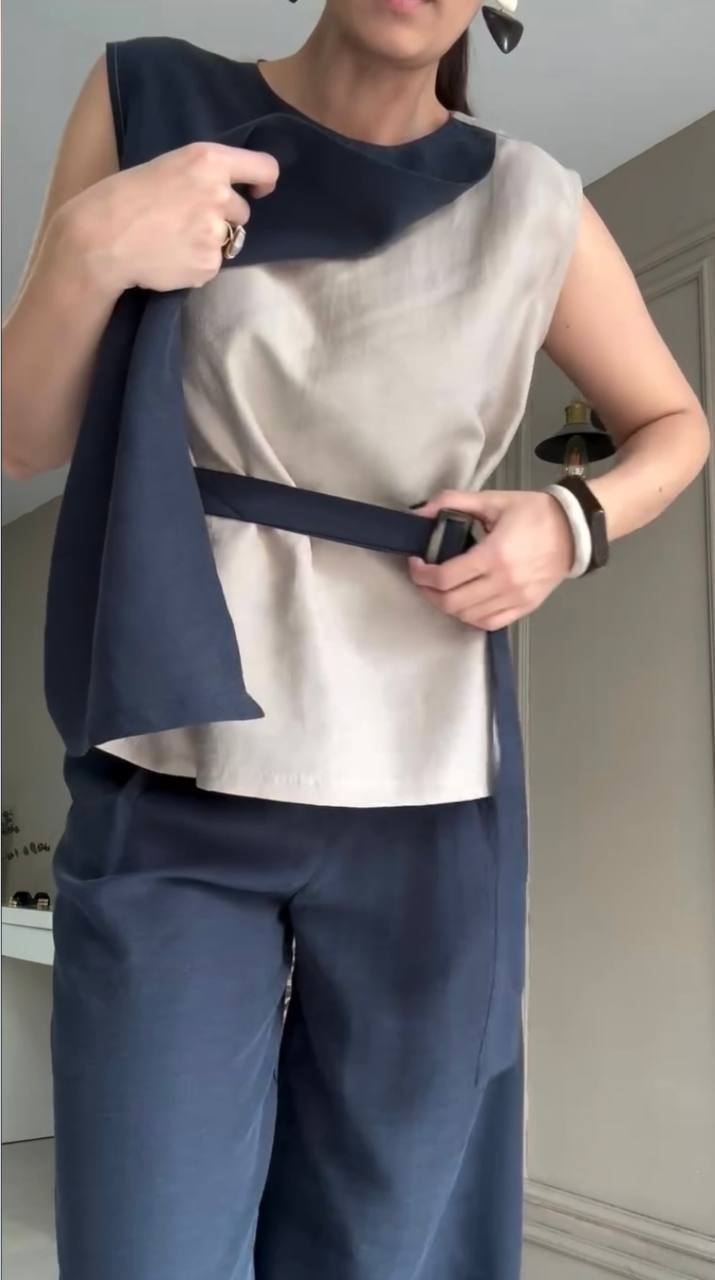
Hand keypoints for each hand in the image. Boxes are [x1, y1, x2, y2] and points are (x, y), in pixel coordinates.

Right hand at [62, 141, 279, 295]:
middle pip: (242, 211)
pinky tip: (170, 256)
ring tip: (173, 239)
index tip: (259, 190)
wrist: (101, 238)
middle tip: (185, 219)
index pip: (264, 168)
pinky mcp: (210, 264)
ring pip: (228, 239)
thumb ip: (202, 175)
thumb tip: (229, 192)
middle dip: (222, 217)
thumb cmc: (124, 197)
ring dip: (209, 241)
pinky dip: (196, 264)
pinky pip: (213, 264)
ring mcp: (216, 232)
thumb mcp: (167, 166)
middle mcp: (219, 194)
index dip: (264, 181)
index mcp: (208, 161)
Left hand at [408, 489, 575, 630]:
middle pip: (452, 602)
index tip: (416, 564)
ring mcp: (516, 599)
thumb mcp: (493, 500)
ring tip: (443, 589)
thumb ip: (454, 502)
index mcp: (494, 555)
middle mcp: (504, 582)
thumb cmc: (533, 513)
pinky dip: (471, 617)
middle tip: (424, 578)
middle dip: (429, 592)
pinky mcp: (525, 608)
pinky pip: (489, 623)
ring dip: (448, 605)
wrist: (574, 530)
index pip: (445, 577)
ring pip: (468, 616)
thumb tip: (419, 513)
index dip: (422, 574)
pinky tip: (466, 602)